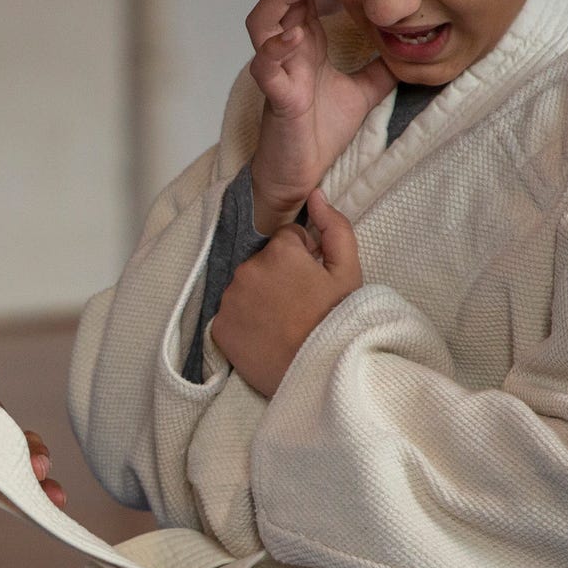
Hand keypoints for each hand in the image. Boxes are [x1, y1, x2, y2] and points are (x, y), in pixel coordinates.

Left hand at [209, 188, 362, 396]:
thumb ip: (334, 227)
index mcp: (278, 251)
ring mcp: (229, 299)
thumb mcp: (348, 271)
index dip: (303, 259)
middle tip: (300, 306)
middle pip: (263, 262)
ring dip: (260, 297)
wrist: (321, 373)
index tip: (312, 283)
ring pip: (245, 287)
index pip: (286, 239)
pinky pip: (230, 314)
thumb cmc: (339, 321)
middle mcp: (246, 269)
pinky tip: (265, 335)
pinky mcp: (219, 327)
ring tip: (284, 322)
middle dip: (279, 276)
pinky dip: (244, 321)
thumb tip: (315, 195)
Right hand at [246, 0, 395, 234]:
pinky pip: (265, 65)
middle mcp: (286, 47)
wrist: (301, 174)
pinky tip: (290, 35)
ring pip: (262, 21)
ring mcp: (276, 69)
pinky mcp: (274, 96)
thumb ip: (381, 63)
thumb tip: (413, 42)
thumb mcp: (364, 89)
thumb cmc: (320, 130)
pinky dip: (274, 48)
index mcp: (305, 40)